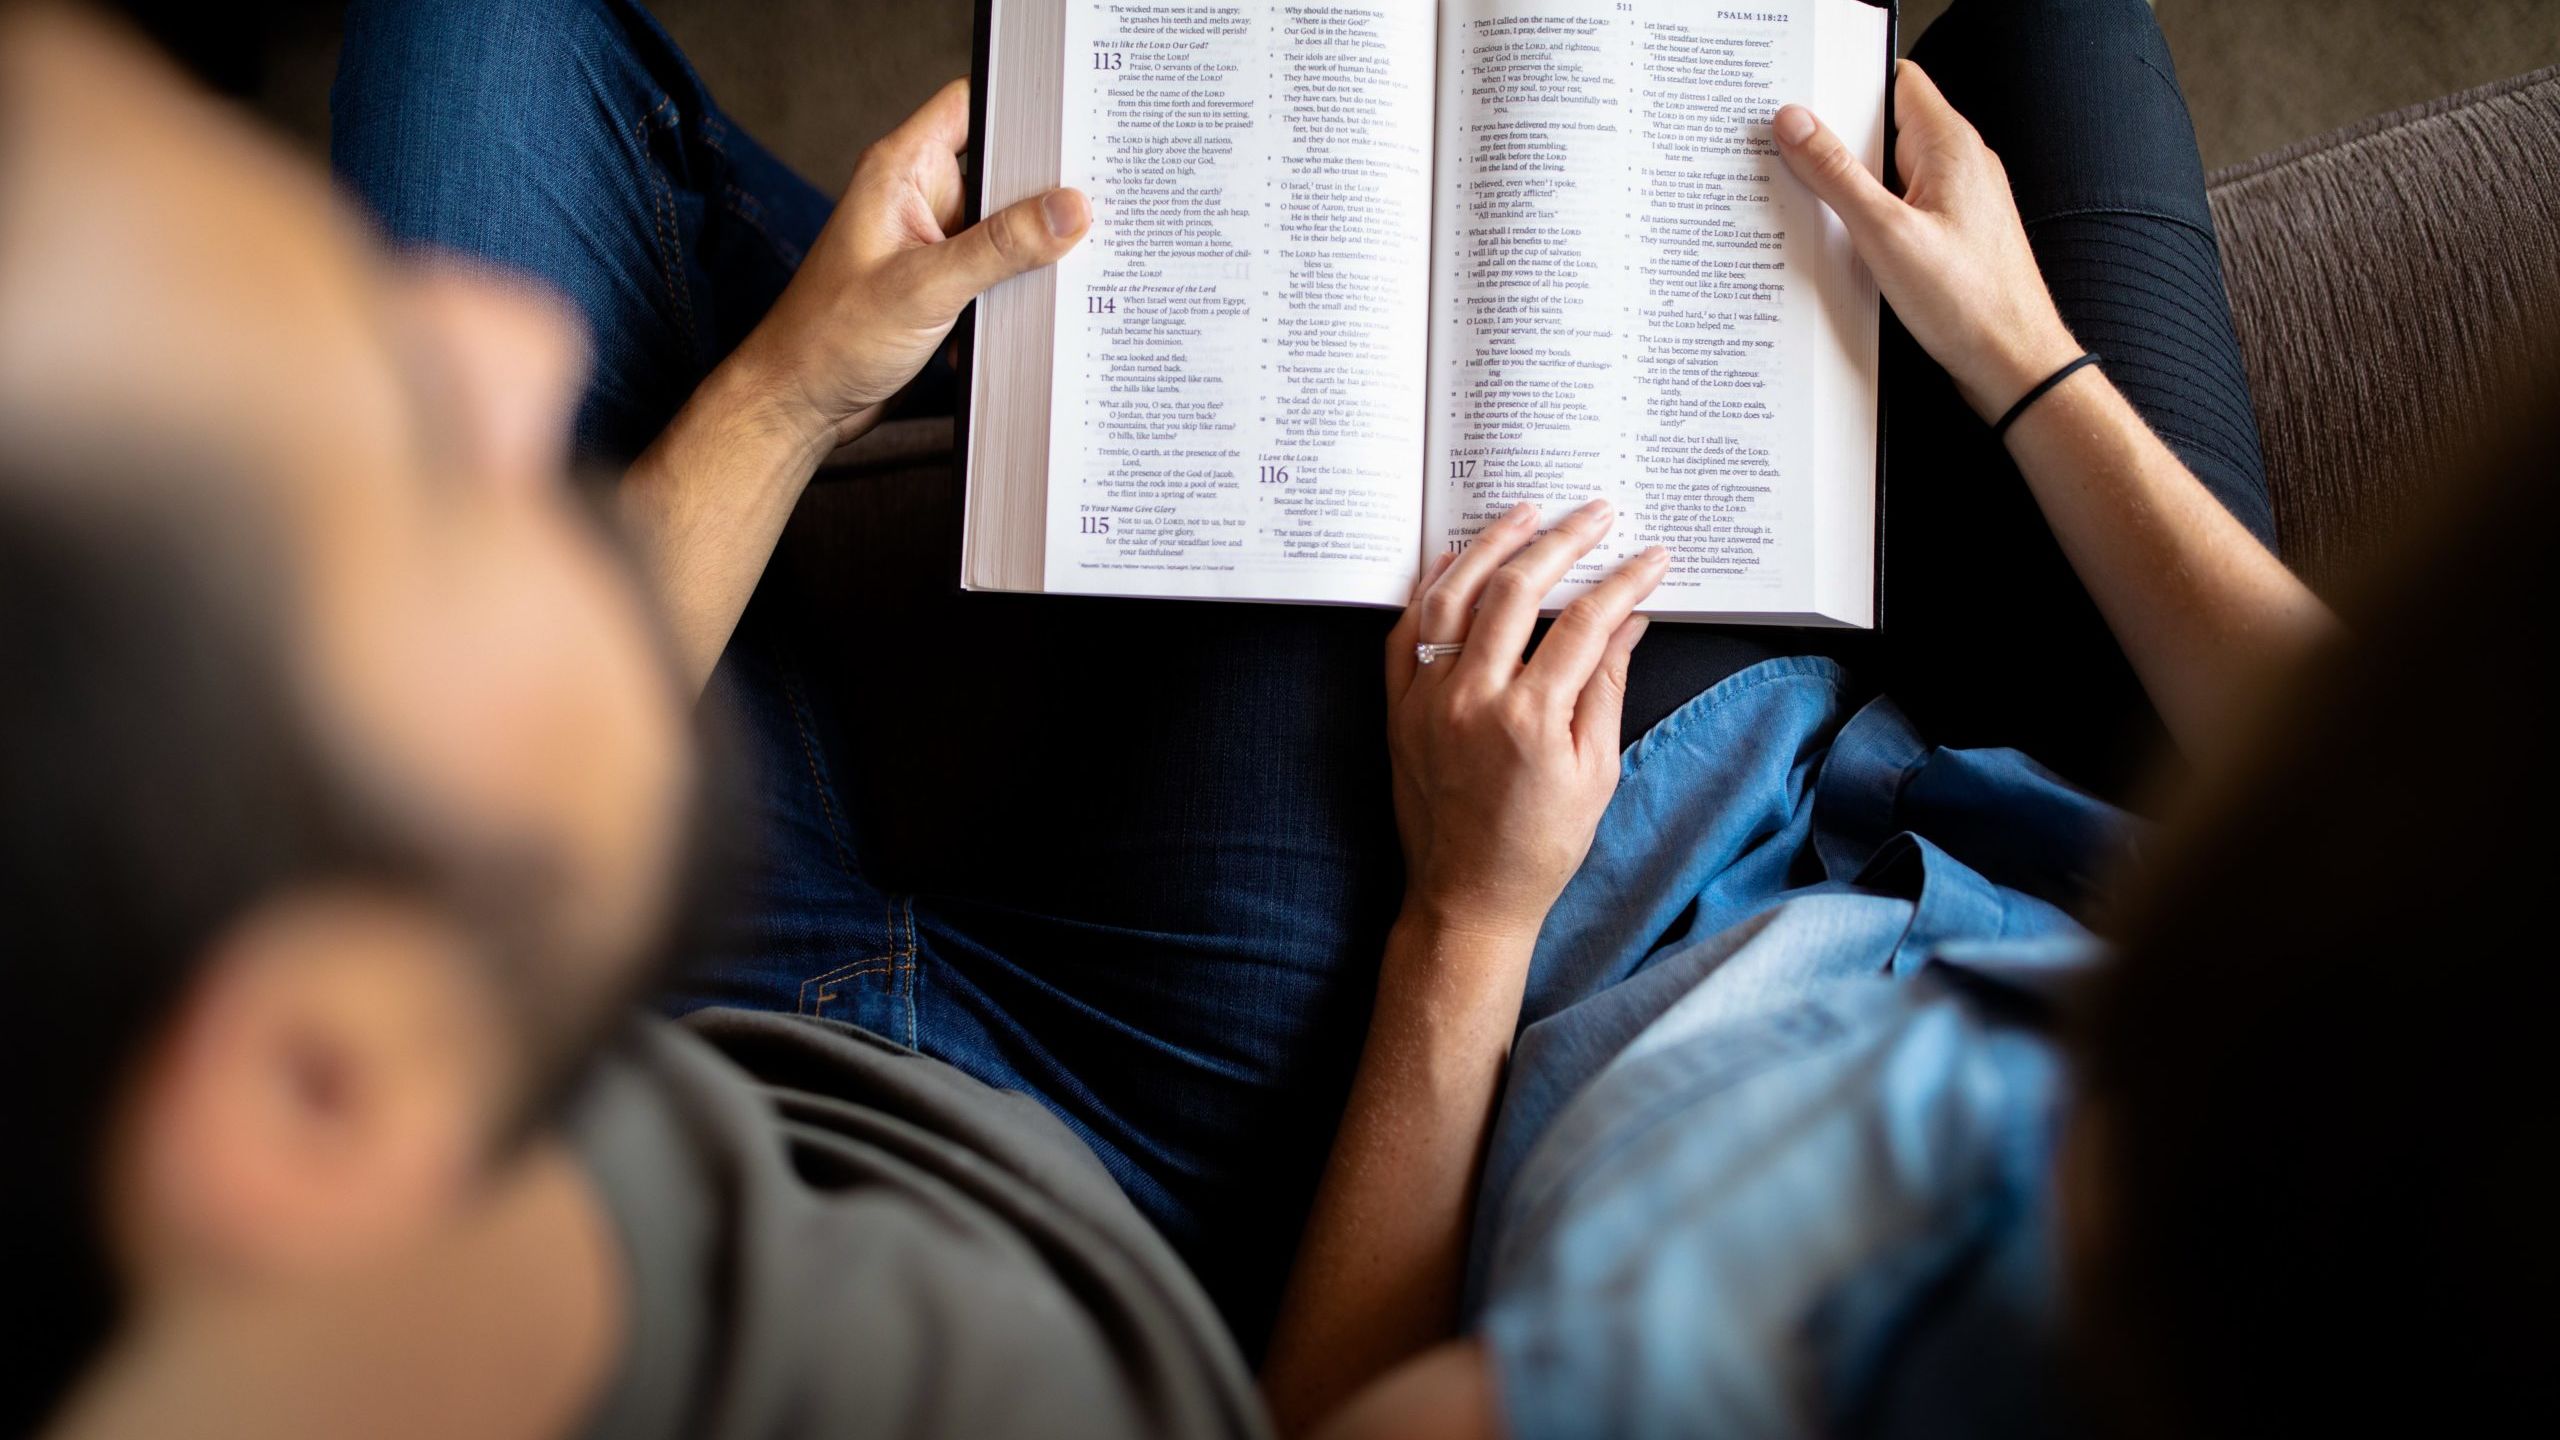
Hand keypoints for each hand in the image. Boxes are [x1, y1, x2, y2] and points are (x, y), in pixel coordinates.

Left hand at [725, 79, 1089, 451]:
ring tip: (1082, 256)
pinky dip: (1018, 285)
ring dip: (1034, 246)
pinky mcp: (941, 283)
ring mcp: (931, 242)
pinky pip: (996, 268)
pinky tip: (1043, 302)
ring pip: (1004, 224)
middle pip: (1001, 169)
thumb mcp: (925, 287)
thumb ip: (1001, 247)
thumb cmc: (831, 338)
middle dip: (1045, 187)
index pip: (971, 105)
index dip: (1022, 106)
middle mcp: (917, 198)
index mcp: (900, 171)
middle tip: (1099, 200)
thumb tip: (1070, 210)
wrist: (800, 403)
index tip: (1076, 120)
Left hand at [1384, 500, 1666, 947]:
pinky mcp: (1398, 709)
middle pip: (1517, 590)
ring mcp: (1427, 700)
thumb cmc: (1541, 845)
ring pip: (1453, 596)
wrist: (1467, 897)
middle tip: (1595, 512)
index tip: (1651, 555)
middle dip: (1563, 541)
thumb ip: (1607, 688)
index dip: (1623, 581)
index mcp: (1531, 719)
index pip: (1585, 623)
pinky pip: (1405, 631)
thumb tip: (1629, 620)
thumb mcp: (1595, 772)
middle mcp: (1472, 699)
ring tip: (1525, 512)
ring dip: (1490, 545)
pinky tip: (1453, 558)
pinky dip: (1429, 588)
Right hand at [1773, 60, 2082, 421]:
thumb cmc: (1968, 303)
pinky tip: (1841, 241)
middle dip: (1837, 138)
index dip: (1847, 82)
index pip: (1895, 79)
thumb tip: (1796, 122)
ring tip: (1807, 201)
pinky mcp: (1949, 234)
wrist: (2014, 365)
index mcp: (1949, 145)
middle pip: (1885, 126)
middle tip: (1787, 154)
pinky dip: (1868, 216)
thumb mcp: (1886, 233)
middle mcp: (1958, 164)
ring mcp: (1956, 200)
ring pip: (1889, 171)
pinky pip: (1899, 207)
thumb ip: (1836, 174)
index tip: (1801, 99)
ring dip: (1849, 184)